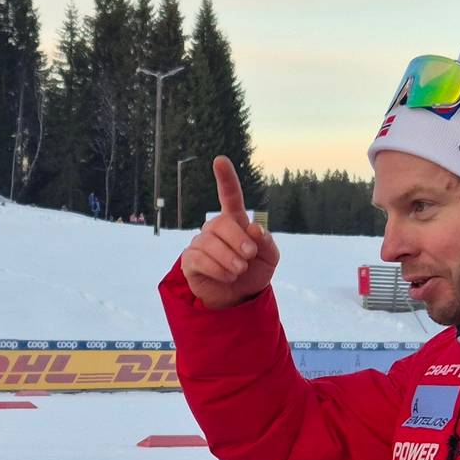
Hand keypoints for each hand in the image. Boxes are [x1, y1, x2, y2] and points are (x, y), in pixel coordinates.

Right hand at [180, 156, 279, 309]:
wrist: (239, 298)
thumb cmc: (254, 273)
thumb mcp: (270, 258)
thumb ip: (267, 242)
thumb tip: (254, 228)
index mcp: (235, 222)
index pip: (230, 196)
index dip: (225, 178)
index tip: (220, 160)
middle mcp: (215, 229)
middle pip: (221, 222)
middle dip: (237, 238)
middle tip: (249, 255)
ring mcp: (200, 243)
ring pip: (209, 242)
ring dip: (229, 258)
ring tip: (240, 270)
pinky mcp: (189, 261)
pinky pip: (199, 258)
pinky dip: (217, 268)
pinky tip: (227, 276)